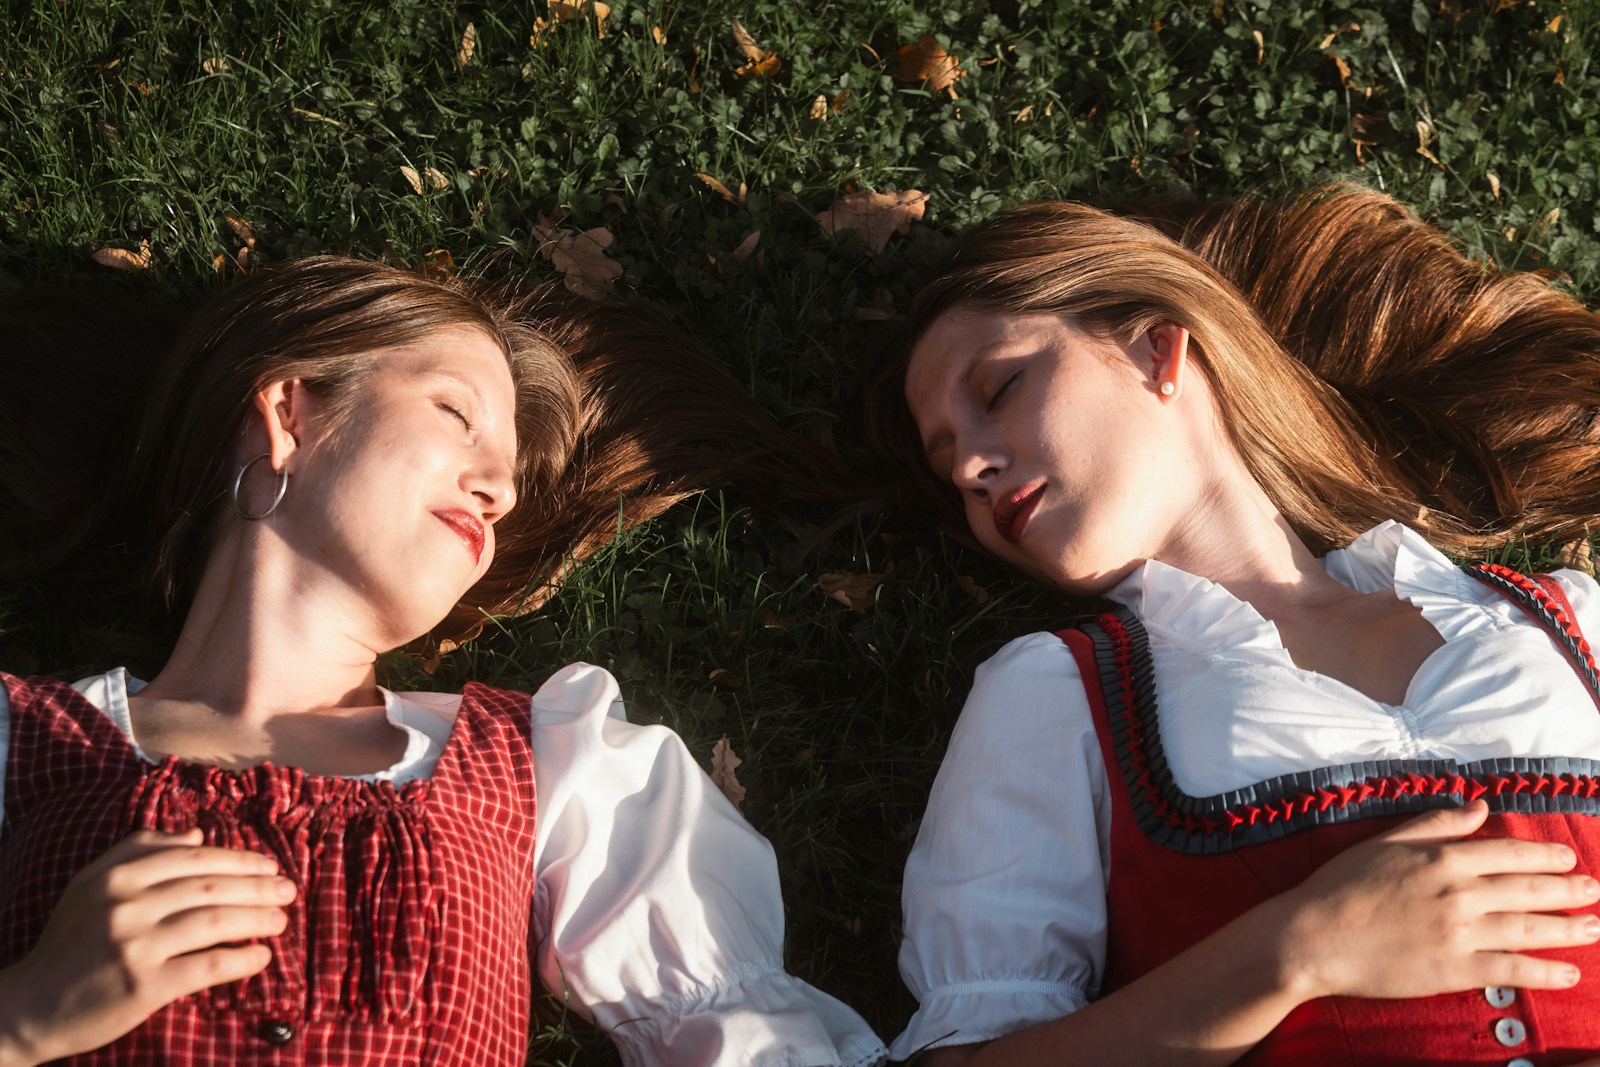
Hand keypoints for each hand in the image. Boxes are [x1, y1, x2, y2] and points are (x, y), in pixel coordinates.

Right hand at [0, 829, 294, 1065]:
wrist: (32, 1004)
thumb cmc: (70, 941)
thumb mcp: (91, 885)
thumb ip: (139, 851)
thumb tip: (196, 835)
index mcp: (117, 876)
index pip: (194, 858)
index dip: (239, 860)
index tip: (269, 866)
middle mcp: (126, 905)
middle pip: (210, 887)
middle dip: (258, 886)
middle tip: (288, 890)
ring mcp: (135, 945)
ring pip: (215, 922)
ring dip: (257, 919)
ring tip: (281, 920)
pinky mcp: (144, 985)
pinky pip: (208, 966)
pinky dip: (242, 960)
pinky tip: (262, 957)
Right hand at [1280, 800, 1599, 999]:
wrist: (1313, 935)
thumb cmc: (1340, 886)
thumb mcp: (1384, 841)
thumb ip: (1434, 823)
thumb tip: (1478, 807)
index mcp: (1442, 858)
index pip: (1508, 853)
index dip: (1544, 855)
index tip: (1567, 858)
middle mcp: (1459, 892)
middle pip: (1528, 889)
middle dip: (1568, 889)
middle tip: (1595, 890)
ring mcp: (1460, 932)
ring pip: (1529, 928)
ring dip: (1568, 928)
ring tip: (1595, 927)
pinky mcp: (1454, 969)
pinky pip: (1512, 969)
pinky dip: (1545, 972)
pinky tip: (1569, 973)